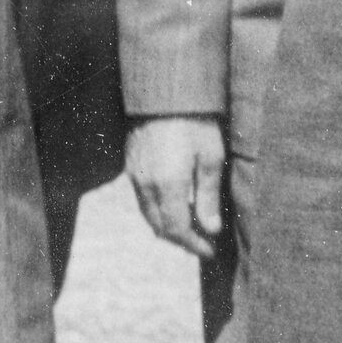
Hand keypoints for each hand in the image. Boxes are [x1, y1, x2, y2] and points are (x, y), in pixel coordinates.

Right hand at [126, 116, 228, 261]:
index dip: (193, 245)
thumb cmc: (195, 121)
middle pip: (160, 227)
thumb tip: (210, 229)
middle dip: (181, 240)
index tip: (209, 251)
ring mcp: (134, 175)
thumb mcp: (210, 157)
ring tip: (191, 227)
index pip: (177, 229)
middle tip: (202, 243)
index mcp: (168, 185)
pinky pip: (142, 199)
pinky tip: (174, 205)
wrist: (163, 92)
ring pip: (148, 215)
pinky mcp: (130, 165)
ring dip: (168, 227)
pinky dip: (157, 211)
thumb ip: (208, 196)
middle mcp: (146, 184)